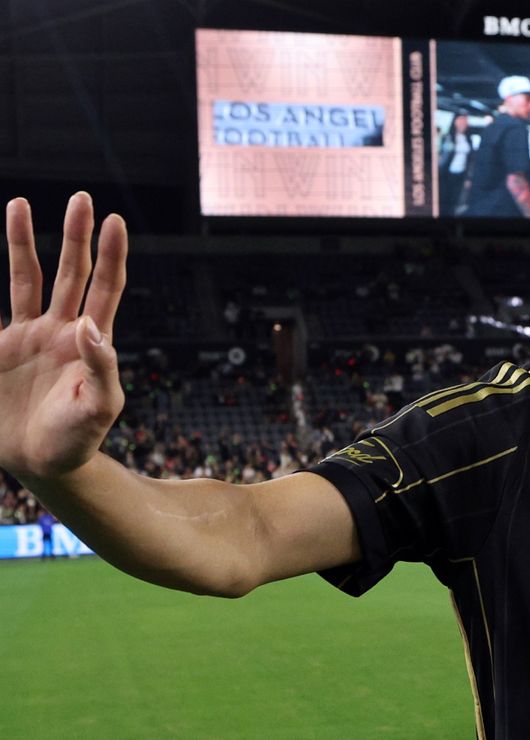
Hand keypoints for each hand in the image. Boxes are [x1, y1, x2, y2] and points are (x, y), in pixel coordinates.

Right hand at [1, 192, 126, 480]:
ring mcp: (27, 337)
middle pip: (70, 272)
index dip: (111, 255)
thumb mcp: (100, 407)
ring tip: (18, 203)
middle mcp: (60, 329)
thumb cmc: (79, 439)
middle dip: (75, 235)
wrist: (42, 465)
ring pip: (25, 279)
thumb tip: (93, 325)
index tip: (115, 220)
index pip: (105, 287)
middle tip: (81, 198)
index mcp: (90, 340)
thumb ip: (102, 367)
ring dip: (21, 243)